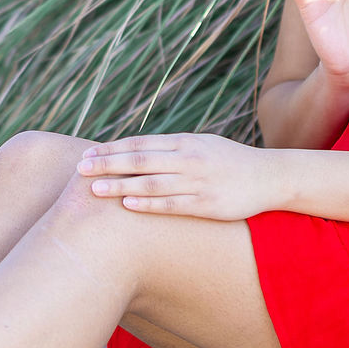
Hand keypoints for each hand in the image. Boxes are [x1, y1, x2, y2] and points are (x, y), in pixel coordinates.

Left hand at [76, 133, 284, 220]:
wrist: (269, 177)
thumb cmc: (229, 163)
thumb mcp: (201, 146)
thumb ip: (171, 149)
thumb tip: (136, 153)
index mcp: (184, 142)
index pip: (140, 144)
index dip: (112, 149)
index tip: (87, 154)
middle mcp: (188, 159)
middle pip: (139, 160)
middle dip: (107, 164)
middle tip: (80, 169)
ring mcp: (197, 182)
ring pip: (151, 183)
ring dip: (120, 185)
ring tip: (94, 189)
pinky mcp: (206, 205)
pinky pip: (171, 204)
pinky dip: (147, 204)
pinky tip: (126, 205)